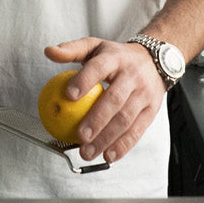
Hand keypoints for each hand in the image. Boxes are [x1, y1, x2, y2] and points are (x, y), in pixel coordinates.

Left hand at [44, 37, 164, 163]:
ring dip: (107, 138)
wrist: (155, 60)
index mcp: (115, 58)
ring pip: (126, 118)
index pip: (99, 67)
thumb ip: (71, 50)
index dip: (84, 81)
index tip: (69, 96)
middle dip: (97, 119)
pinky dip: (123, 146)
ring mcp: (144, 94)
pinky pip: (137, 130)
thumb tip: (49, 52)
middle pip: (114, 99)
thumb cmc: (117, 56)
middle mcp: (132, 75)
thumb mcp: (95, 47)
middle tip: (80, 135)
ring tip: (88, 152)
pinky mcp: (151, 110)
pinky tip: (108, 156)